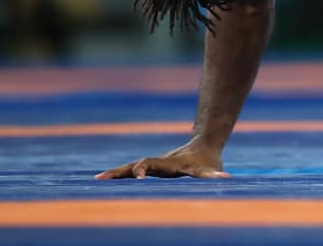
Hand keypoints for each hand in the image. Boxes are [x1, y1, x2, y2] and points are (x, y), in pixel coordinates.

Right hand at [94, 141, 227, 179]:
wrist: (205, 143)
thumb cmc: (207, 160)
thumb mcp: (211, 168)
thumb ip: (215, 174)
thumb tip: (225, 178)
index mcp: (168, 164)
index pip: (151, 164)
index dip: (144, 169)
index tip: (138, 177)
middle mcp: (158, 163)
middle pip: (135, 165)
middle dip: (119, 172)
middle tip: (101, 178)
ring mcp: (154, 165)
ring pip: (130, 167)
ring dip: (115, 173)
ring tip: (96, 179)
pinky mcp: (152, 168)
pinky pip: (132, 171)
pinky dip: (119, 175)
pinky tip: (104, 179)